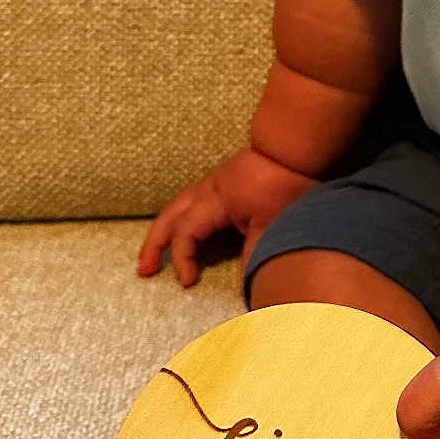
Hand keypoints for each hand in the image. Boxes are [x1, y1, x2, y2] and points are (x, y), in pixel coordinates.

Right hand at [136, 146, 317, 286]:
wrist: (295, 149)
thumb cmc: (287, 184)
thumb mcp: (273, 224)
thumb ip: (255, 256)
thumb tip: (247, 289)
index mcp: (216, 200)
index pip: (187, 232)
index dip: (182, 259)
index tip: (187, 282)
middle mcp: (208, 190)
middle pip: (170, 216)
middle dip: (154, 244)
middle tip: (144, 270)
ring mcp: (214, 183)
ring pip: (177, 206)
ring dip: (163, 229)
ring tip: (153, 253)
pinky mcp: (223, 182)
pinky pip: (190, 201)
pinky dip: (179, 218)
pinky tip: (182, 230)